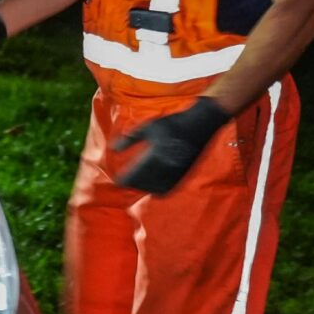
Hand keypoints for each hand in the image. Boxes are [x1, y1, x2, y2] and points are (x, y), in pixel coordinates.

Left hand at [111, 98, 230, 194]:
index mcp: (155, 156)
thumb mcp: (149, 128)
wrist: (201, 125)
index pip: (134, 176)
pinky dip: (157, 189)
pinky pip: (167, 190)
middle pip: (142, 184)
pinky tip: (152, 184)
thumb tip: (113, 148)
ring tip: (137, 182)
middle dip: (133, 183)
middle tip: (126, 181)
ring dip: (144, 187)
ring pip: (154, 189)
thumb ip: (130, 139)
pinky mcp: (184, 175)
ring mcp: (176, 173)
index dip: (124, 180)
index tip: (118, 180)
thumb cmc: (172, 124)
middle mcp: (166, 167)